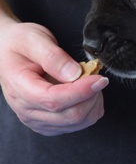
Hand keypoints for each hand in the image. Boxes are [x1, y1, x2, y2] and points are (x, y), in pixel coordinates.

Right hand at [0, 20, 107, 135]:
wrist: (8, 52)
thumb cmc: (20, 44)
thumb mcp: (34, 39)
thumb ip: (53, 56)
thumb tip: (74, 74)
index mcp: (19, 88)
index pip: (54, 100)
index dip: (81, 91)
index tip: (99, 79)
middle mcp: (27, 110)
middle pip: (70, 115)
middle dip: (91, 95)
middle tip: (94, 75)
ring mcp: (38, 121)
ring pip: (78, 122)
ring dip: (93, 103)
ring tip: (88, 82)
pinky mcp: (50, 124)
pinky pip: (79, 124)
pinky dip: (91, 109)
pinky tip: (86, 93)